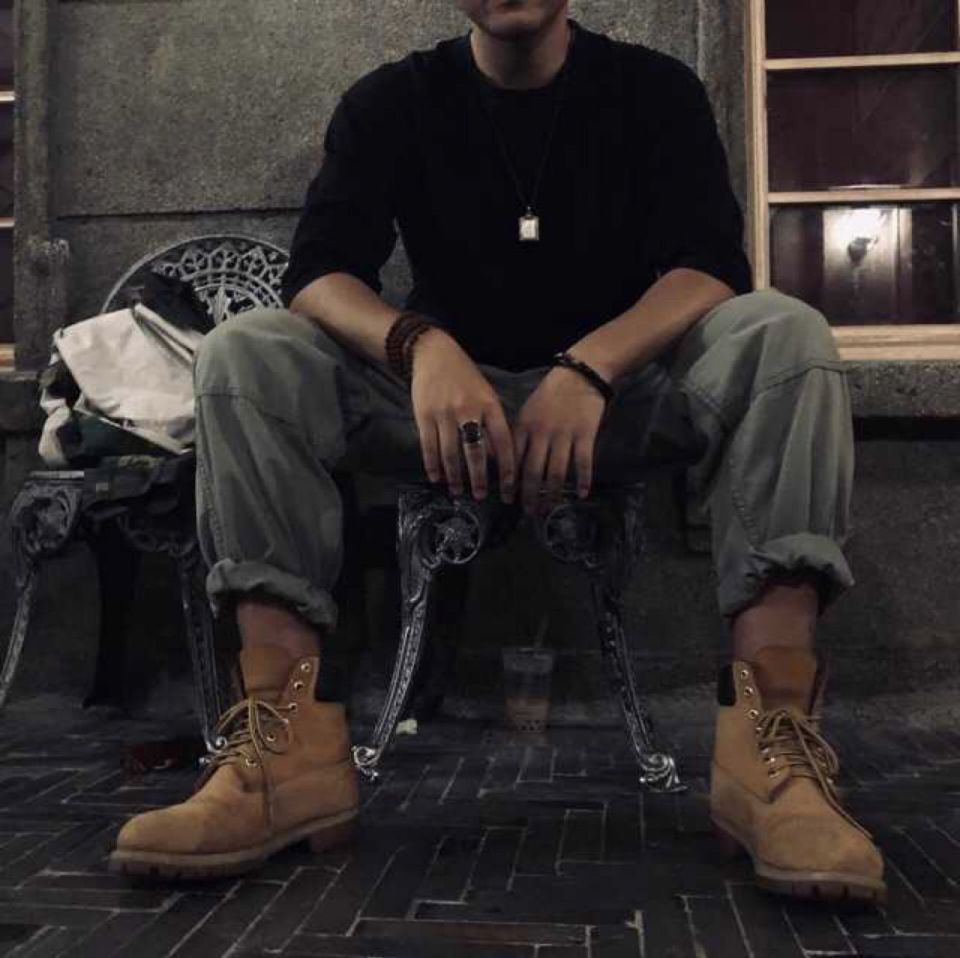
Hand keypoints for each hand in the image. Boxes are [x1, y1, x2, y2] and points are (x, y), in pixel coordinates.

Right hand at [409, 329, 515, 501]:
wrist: (433, 354)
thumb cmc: (465, 377)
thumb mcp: (486, 394)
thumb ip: (493, 422)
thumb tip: (497, 458)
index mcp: (489, 405)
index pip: (503, 442)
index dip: (507, 468)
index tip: (509, 488)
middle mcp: (468, 410)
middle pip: (475, 452)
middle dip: (478, 479)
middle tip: (481, 496)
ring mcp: (444, 413)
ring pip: (451, 453)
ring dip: (455, 476)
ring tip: (458, 492)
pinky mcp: (424, 415)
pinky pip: (429, 446)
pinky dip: (433, 465)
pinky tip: (436, 477)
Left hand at [515, 365, 606, 513]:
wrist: (580, 374)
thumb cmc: (551, 394)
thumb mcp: (528, 411)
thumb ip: (519, 435)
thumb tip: (509, 462)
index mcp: (524, 427)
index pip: (512, 460)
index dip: (510, 483)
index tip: (508, 499)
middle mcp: (541, 434)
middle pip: (532, 471)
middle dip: (529, 495)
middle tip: (529, 512)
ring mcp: (564, 435)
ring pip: (555, 472)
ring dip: (552, 494)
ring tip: (549, 508)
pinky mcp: (585, 435)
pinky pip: (582, 463)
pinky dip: (582, 480)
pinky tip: (580, 494)